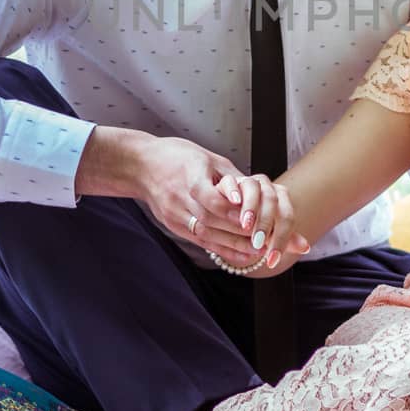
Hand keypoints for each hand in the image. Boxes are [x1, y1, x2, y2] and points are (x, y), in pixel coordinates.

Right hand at [97, 131, 301, 266]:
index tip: (253, 219)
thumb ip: (231, 178)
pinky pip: (200, 241)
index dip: (232, 210)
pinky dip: (222, 249)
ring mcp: (174, 214)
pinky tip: (242, 255)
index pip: (210, 197)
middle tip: (269, 239)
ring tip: (261, 250)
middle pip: (212, 220)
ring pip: (206, 234)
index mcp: (189, 174)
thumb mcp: (207, 158)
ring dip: (235, 244)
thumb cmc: (178, 155)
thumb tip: (259, 193)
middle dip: (241, 232)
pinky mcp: (173, 225)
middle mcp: (179, 198)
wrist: (140, 165)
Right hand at [200, 172, 309, 274]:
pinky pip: (231, 182)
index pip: (287, 216)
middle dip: (265, 224)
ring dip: (250, 208)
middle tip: (258, 243)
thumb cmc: (254, 224)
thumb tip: (305, 248)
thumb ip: (285, 240)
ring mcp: (248, 182)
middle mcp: (266, 188)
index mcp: (281, 198)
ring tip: (246, 226)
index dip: (281, 239)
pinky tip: (234, 202)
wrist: (231, 210)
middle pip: (271, 200)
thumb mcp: (269, 234)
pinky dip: (232, 191)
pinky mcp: (229, 180)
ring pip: (253, 188)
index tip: (272, 259)